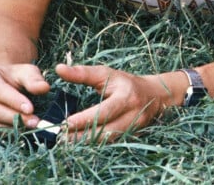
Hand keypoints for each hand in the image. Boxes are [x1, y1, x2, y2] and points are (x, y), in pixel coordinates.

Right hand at [0, 64, 49, 127]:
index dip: (14, 101)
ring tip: (30, 126)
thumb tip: (44, 88)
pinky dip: (8, 130)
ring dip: (12, 126)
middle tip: (34, 122)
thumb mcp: (25, 73)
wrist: (4, 83)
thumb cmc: (16, 77)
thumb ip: (33, 80)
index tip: (30, 109)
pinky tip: (21, 129)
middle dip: (15, 117)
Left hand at [56, 63, 177, 141]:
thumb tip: (58, 69)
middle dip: (82, 136)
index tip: (66, 123)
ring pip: (108, 141)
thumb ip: (83, 73)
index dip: (85, 119)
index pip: (104, 111)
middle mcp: (133, 114)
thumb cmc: (125, 82)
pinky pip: (111, 144)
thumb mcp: (107, 73)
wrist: (155, 94)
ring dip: (86, 142)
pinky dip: (95, 144)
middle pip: (106, 131)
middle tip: (60, 137)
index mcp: (126, 96)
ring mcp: (134, 128)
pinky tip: (81, 142)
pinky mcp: (132, 137)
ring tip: (67, 141)